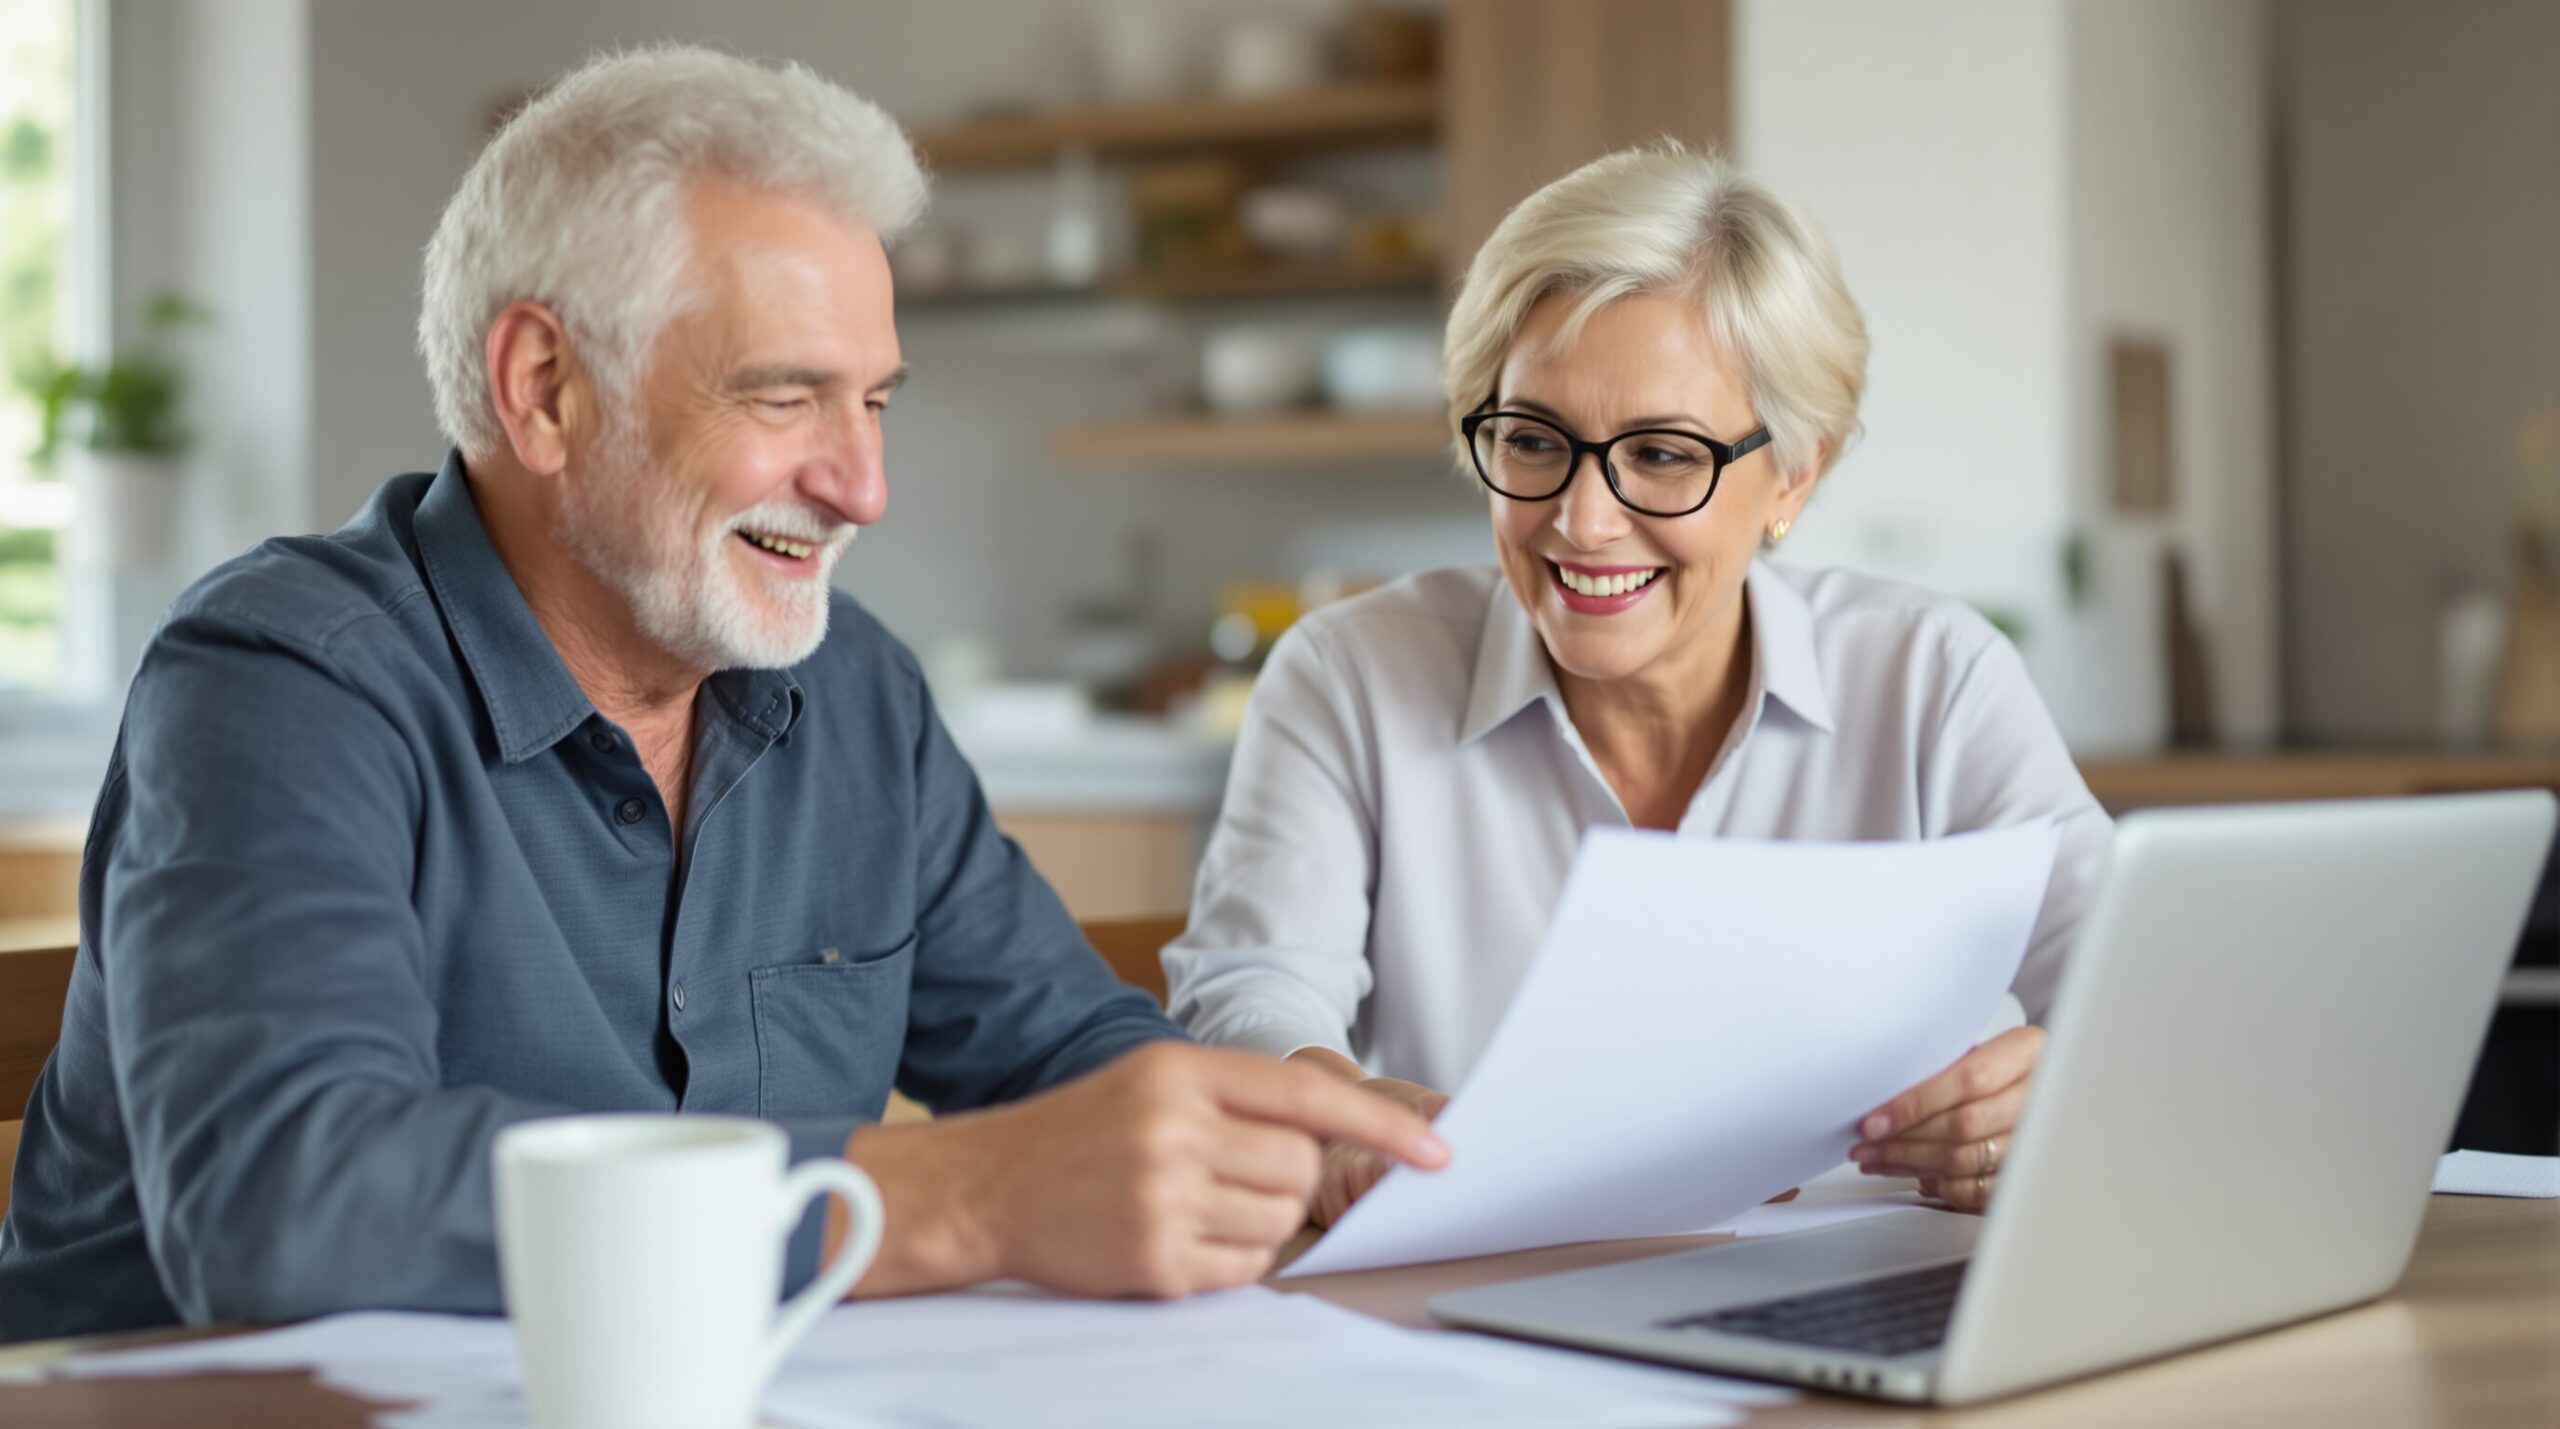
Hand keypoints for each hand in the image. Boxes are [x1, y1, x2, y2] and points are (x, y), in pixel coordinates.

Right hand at [842, 1042, 1447, 1298]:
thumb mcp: (1153, 1080)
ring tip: (1199, 1204)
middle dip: (1286, 1177)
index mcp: (1179, 1072)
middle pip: (1299, 1166)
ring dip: (1258, 1220)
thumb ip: (1237, 1096)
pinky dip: (1230, 1259)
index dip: (1380, 1124)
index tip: (1437, 1153)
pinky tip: (1181, 1236)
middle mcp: (1173, 1130)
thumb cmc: (1081, 1131)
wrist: (986, 1187)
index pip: (1306, 1094)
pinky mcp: (1153, 1262)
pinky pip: (1242, 1268)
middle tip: (1235, 1175)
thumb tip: (1337, 1126)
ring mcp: (1162, 1199)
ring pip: (1278, 1220)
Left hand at [1849, 1025, 2041, 1212]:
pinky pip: (1979, 1188)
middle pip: (1964, 1124)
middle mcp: (2040, 1095)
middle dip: (1904, 1139)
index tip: (1875, 1121)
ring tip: (1878, 1160)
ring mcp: (2039, 1138)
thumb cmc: (2004, 1066)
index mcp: (2028, 1052)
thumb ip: (1945, 1066)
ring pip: (1966, 1159)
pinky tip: (1917, 1174)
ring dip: (1912, 1163)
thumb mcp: (1982, 1050)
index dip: (1916, 1104)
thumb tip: (1885, 1092)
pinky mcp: (2030, 1173)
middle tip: (1867, 1145)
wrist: (2053, 1089)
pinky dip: (1941, 1185)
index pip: (1968, 1080)